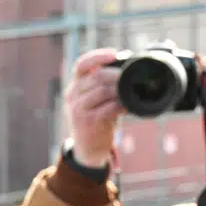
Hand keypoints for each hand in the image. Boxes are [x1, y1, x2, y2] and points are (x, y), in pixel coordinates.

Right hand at [66, 48, 125, 167]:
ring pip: (104, 90)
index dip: (98, 56)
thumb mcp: (94, 101)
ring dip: (122, 90)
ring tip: (132, 92)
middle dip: (118, 74)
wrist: (87, 151)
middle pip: (97, 76)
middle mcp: (73, 97)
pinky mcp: (88, 122)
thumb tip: (127, 65)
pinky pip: (110, 107)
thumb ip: (103, 85)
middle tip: (133, 77)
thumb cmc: (96, 122)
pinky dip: (122, 105)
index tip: (116, 53)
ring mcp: (79, 110)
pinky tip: (128, 106)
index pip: (81, 65)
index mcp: (74, 88)